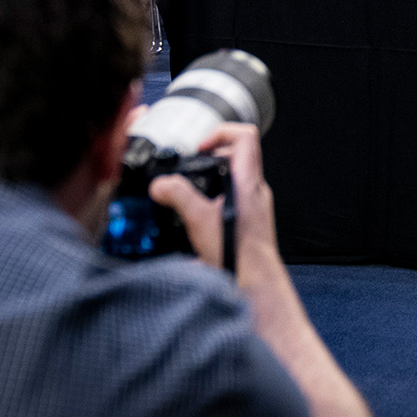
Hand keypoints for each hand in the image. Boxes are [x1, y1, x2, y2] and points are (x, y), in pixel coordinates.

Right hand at [148, 123, 280, 287]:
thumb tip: (161, 185)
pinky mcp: (250, 221)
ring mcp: (255, 206)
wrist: (255, 283)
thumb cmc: (238, 255)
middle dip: (210, 158)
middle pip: (237, 156)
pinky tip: (198, 218)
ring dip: (211, 181)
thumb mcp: (199, 220)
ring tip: (191, 194)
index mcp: (248, 181)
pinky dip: (214, 200)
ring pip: (233, 179)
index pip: (244, 136)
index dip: (219, 133)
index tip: (199, 147)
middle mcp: (255, 190)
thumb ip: (178, 196)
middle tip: (191, 168)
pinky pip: (232, 199)